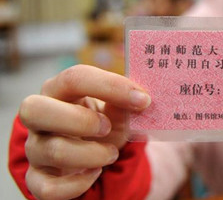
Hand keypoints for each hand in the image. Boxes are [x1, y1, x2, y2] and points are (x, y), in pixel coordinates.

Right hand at [18, 65, 150, 199]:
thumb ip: (124, 103)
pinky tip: (94, 173)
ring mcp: (35, 148)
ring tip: (112, 153)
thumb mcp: (116, 111)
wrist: (96, 157)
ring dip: (92, 153)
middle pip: (36, 109)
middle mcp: (40, 117)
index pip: (74, 78)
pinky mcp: (37, 179)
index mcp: (59, 90)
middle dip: (80, 119)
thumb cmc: (103, 125)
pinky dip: (77, 184)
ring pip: (52, 150)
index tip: (142, 99)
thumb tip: (139, 98)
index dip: (110, 86)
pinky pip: (48, 187)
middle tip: (107, 127)